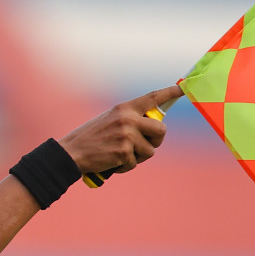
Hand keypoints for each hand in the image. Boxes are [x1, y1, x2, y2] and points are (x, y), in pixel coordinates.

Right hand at [58, 86, 180, 175]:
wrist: (72, 152)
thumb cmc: (91, 138)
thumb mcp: (110, 120)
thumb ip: (130, 119)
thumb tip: (155, 126)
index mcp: (124, 108)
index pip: (152, 98)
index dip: (170, 92)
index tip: (182, 88)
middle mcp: (128, 119)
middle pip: (161, 130)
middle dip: (156, 141)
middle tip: (144, 145)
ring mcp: (127, 135)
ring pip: (150, 151)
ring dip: (138, 157)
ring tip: (120, 155)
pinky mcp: (124, 152)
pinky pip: (135, 163)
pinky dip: (125, 167)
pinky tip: (112, 162)